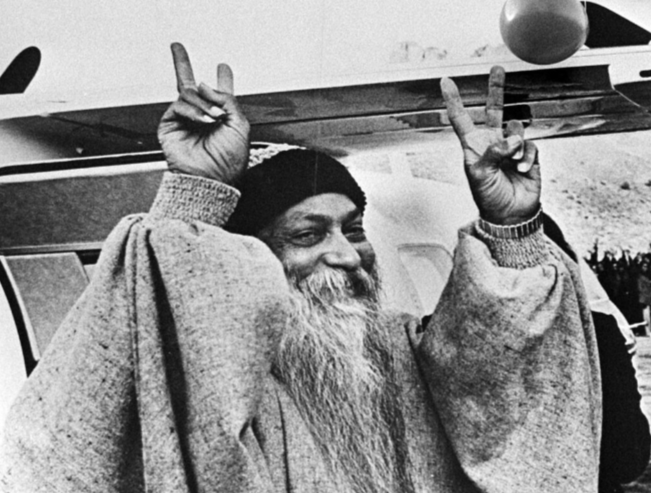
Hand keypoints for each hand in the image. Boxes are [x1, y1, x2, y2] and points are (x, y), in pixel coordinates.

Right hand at [158, 43, 249, 184]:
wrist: (211, 178)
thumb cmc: (229, 160)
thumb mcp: (240, 125)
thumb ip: (227, 100)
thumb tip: (204, 84)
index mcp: (221, 118)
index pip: (219, 95)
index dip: (222, 80)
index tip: (223, 67)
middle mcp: (201, 117)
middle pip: (190, 86)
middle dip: (182, 64)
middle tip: (176, 46)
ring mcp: (184, 120)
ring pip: (189, 93)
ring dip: (204, 103)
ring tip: (214, 118)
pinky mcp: (170, 125)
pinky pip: (179, 105)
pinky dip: (194, 111)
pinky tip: (204, 121)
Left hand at [441, 66, 540, 224]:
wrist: (510, 214)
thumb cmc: (488, 196)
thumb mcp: (479, 175)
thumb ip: (491, 153)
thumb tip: (509, 139)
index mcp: (473, 146)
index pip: (461, 119)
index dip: (454, 100)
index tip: (445, 81)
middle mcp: (491, 142)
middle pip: (494, 109)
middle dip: (496, 89)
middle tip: (497, 69)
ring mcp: (510, 147)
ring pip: (515, 129)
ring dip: (514, 145)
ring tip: (511, 162)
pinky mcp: (528, 154)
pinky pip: (530, 145)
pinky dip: (526, 157)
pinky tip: (521, 169)